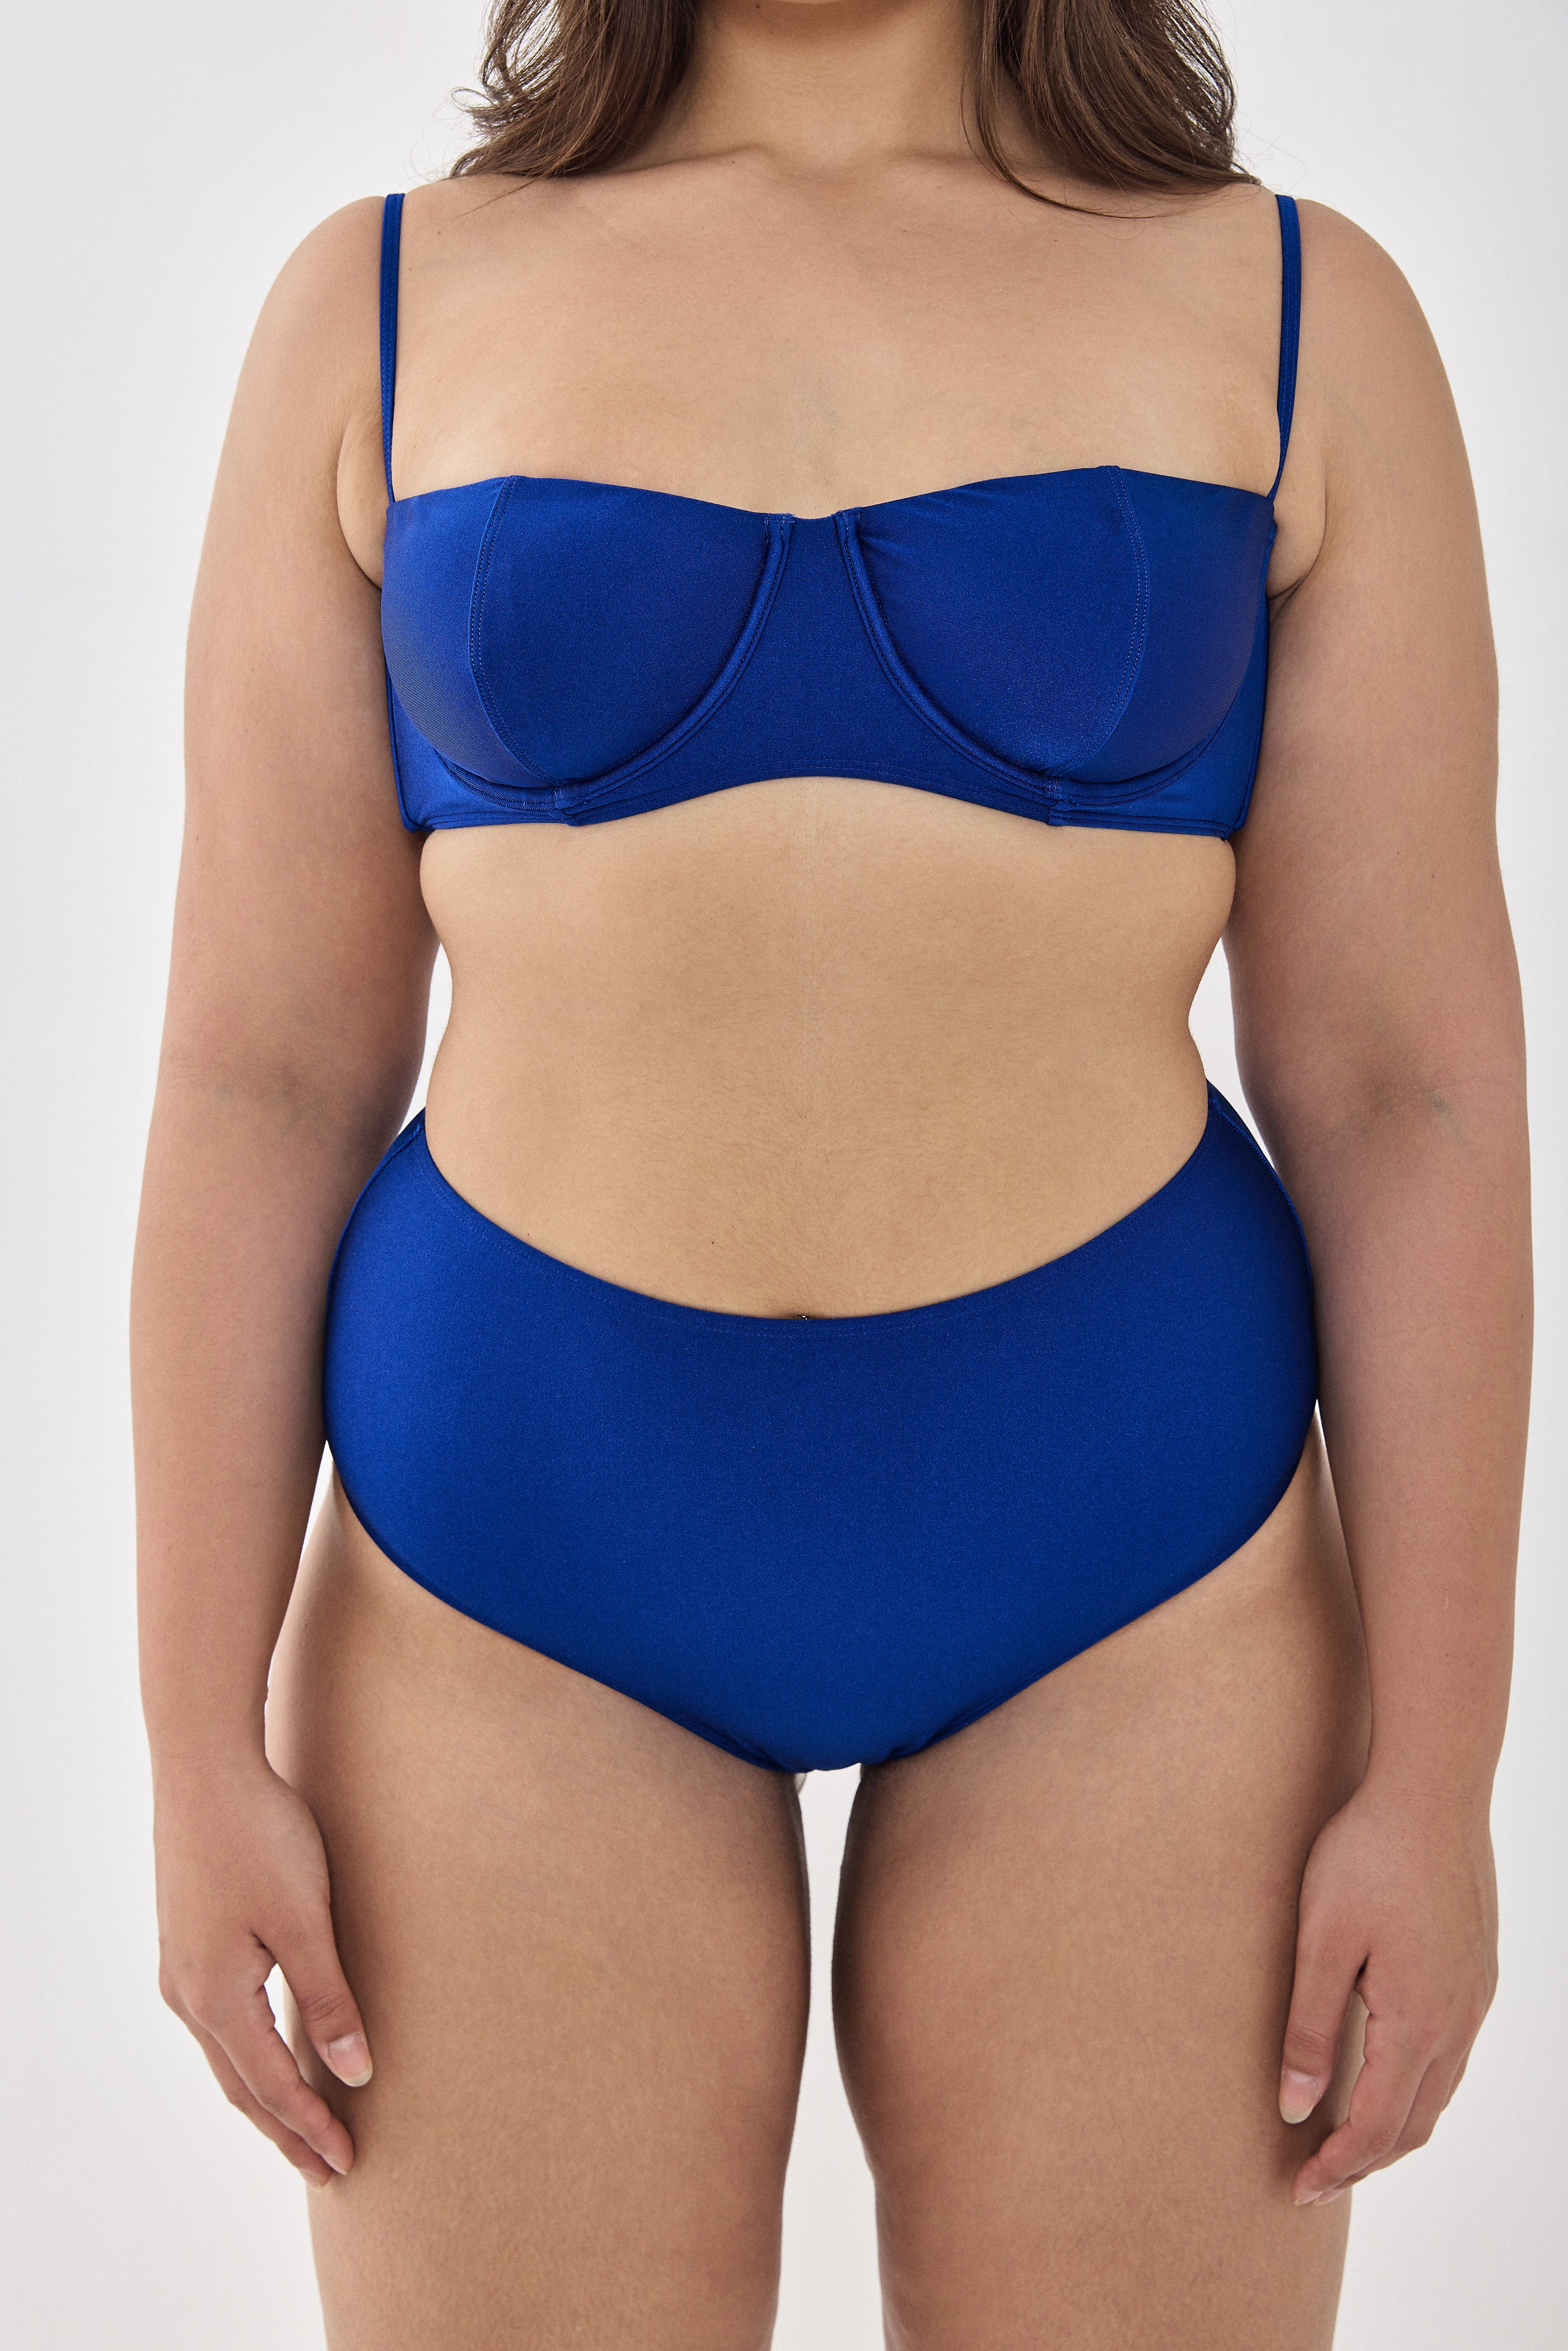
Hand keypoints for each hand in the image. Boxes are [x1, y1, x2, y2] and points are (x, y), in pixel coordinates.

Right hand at [154, 1758, 370, 2186]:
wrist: (205, 1770)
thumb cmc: (260, 1838)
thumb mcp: (305, 1922)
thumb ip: (328, 2000)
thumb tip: (354, 2074)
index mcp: (217, 1998)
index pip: (270, 2087)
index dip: (310, 2127)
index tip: (346, 2163)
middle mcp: (188, 1993)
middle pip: (241, 2084)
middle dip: (284, 2129)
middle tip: (324, 2169)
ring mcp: (182, 1967)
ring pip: (226, 2054)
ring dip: (263, 2095)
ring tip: (299, 2125)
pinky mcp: (188, 1939)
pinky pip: (219, 2021)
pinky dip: (247, 2054)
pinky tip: (266, 2052)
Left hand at [1278, 1777, 1496, 2205]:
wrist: (1432, 1790)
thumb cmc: (1367, 1855)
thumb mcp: (1321, 1941)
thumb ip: (1308, 2028)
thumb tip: (1295, 2106)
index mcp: (1416, 2022)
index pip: (1376, 2127)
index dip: (1336, 2166)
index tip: (1296, 2189)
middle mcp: (1457, 2021)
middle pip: (1415, 2124)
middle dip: (1364, 2160)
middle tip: (1313, 2178)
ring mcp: (1473, 1996)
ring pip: (1438, 2092)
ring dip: (1393, 2126)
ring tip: (1343, 2138)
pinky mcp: (1475, 1970)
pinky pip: (1449, 2054)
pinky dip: (1415, 2086)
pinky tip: (1384, 2073)